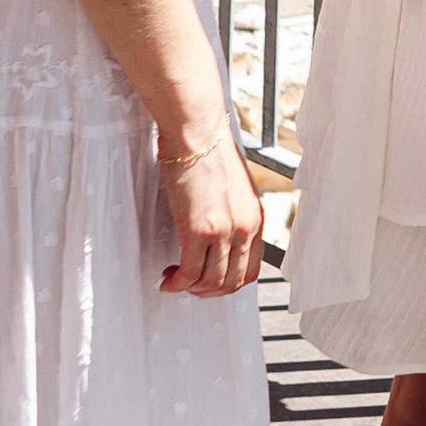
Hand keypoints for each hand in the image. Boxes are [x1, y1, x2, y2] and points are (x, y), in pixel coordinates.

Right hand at [159, 121, 263, 295]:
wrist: (197, 133)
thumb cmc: (210, 152)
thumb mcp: (235, 189)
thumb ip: (234, 214)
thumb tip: (218, 236)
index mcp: (256, 219)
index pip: (250, 270)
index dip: (228, 283)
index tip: (209, 280)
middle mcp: (245, 229)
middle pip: (232, 282)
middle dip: (209, 292)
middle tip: (189, 286)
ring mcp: (223, 231)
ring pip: (210, 282)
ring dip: (190, 289)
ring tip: (174, 280)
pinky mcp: (198, 230)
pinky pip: (189, 272)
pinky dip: (177, 283)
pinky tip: (168, 279)